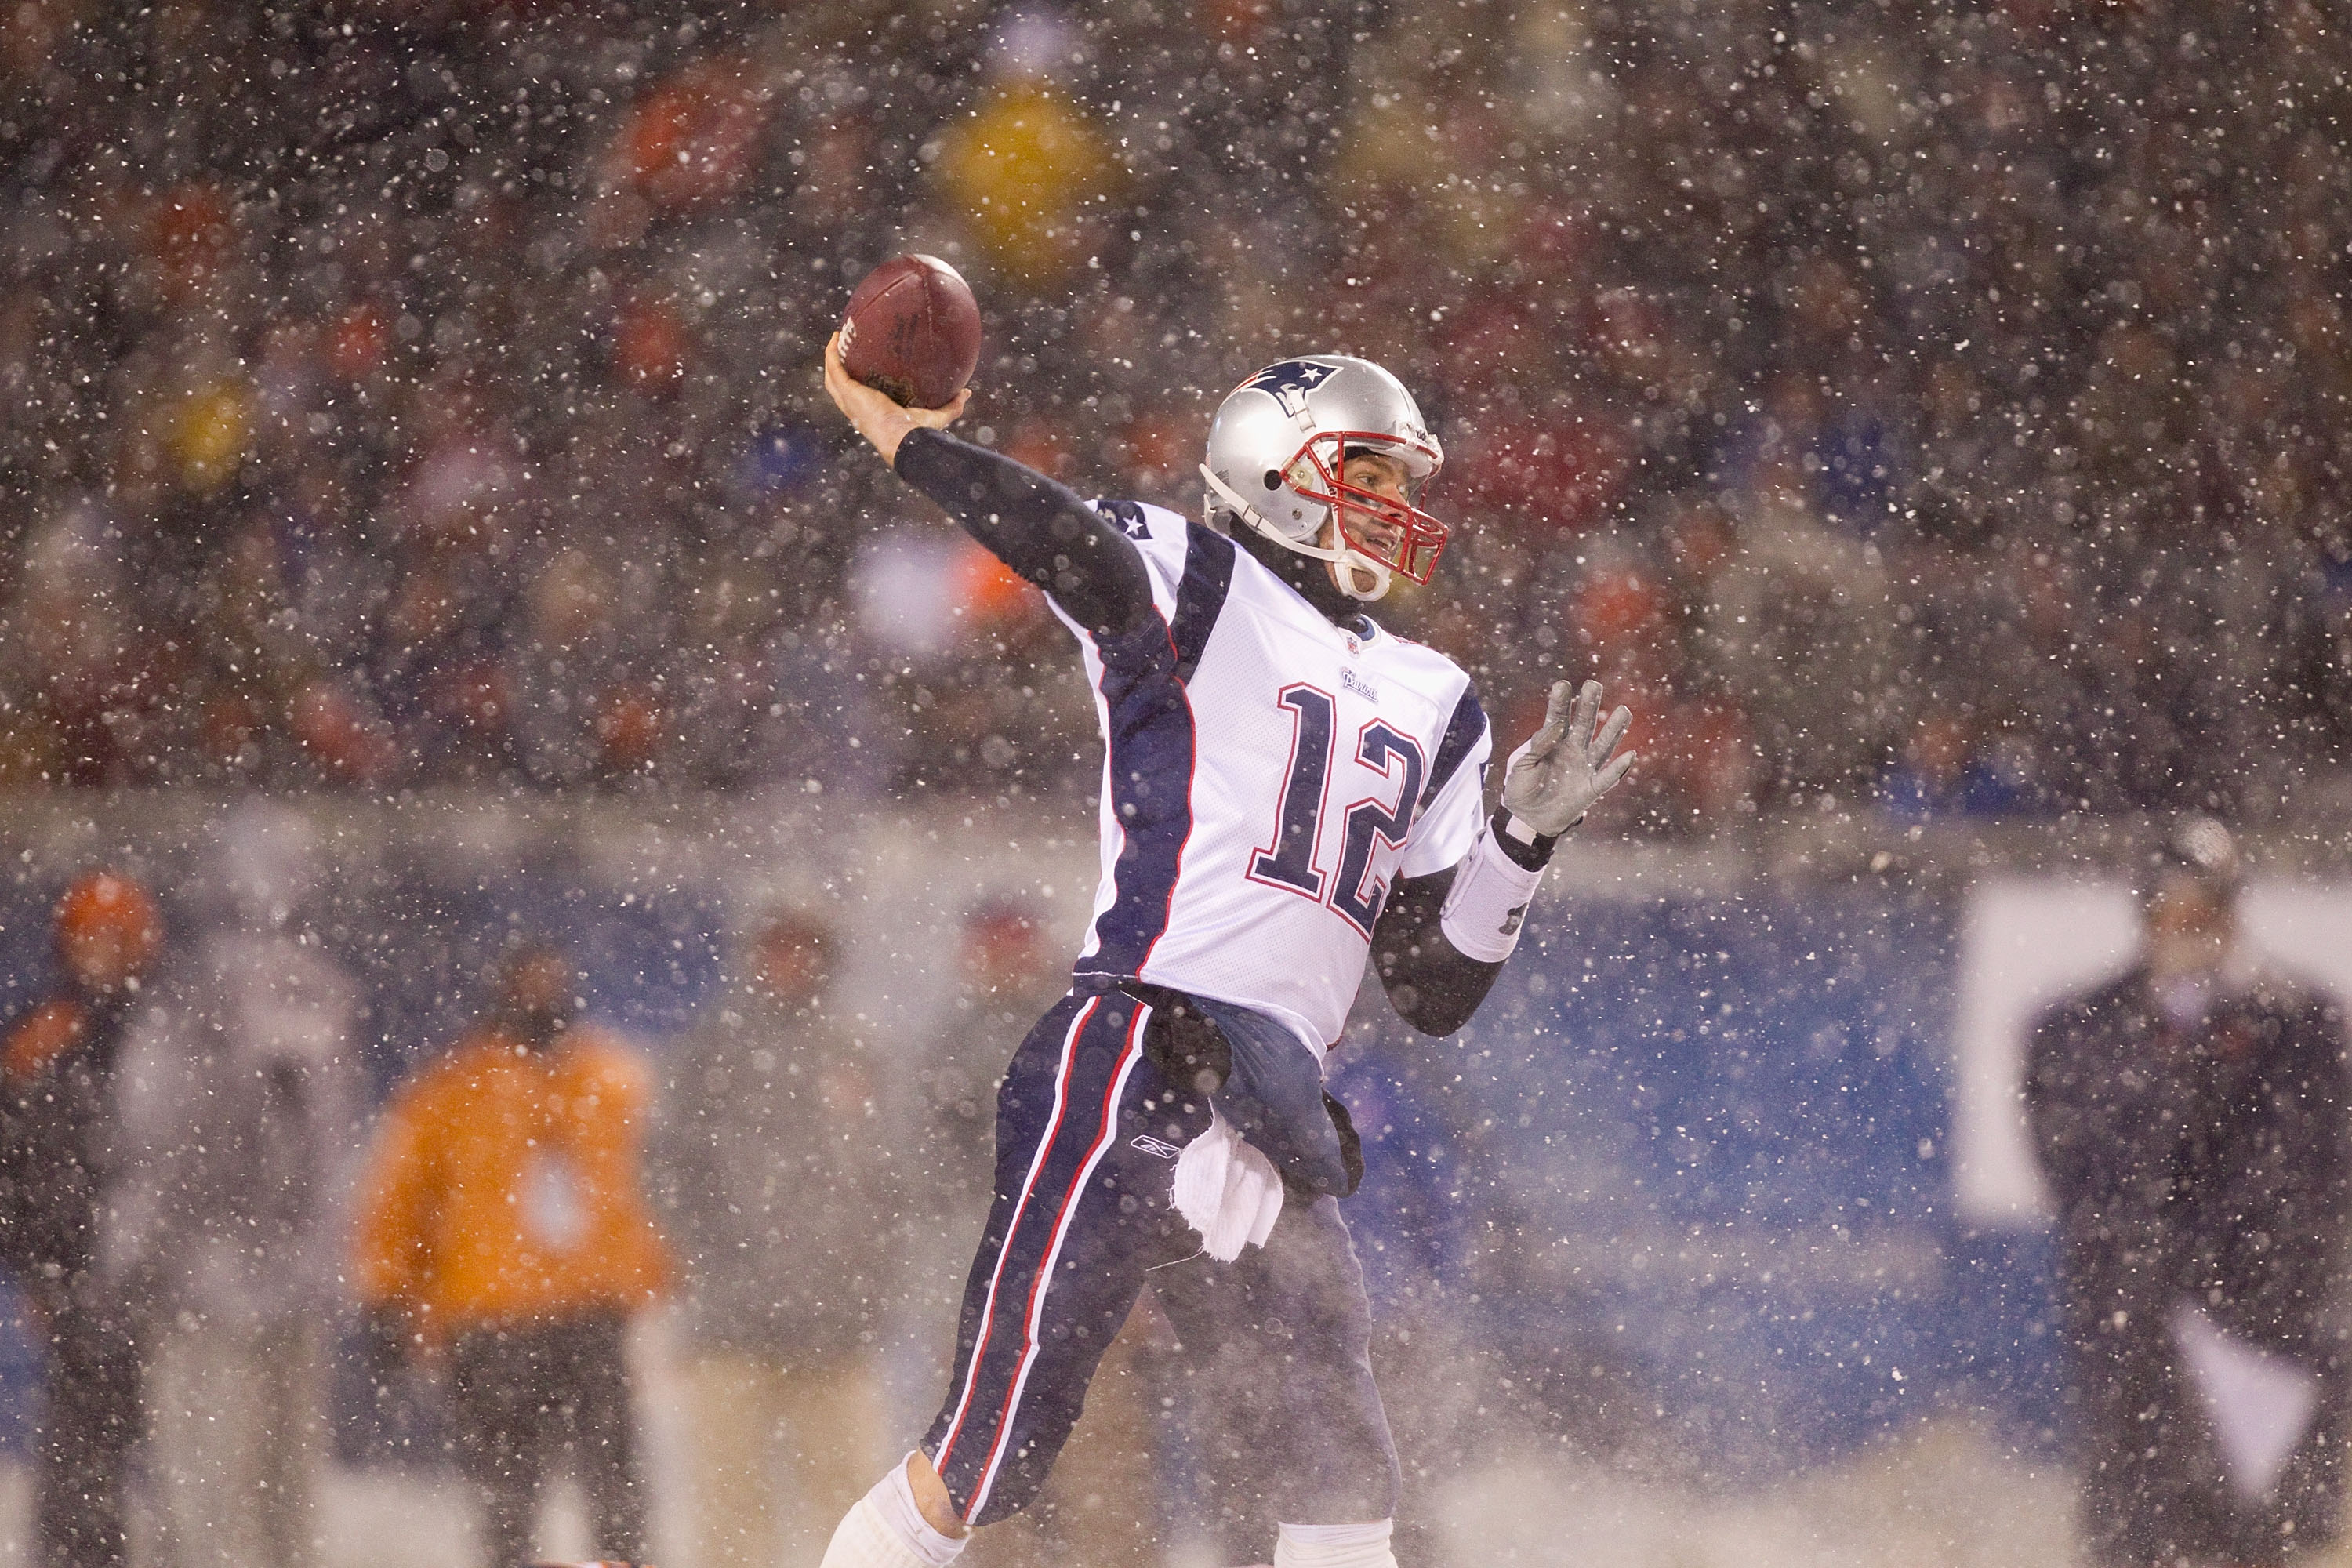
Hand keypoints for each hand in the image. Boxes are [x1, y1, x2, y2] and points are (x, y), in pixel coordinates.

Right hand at [821, 332, 971, 465]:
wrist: (903, 438)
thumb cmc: (917, 432)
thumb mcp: (936, 415)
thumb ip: (951, 405)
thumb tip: (967, 393)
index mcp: (873, 412)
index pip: (862, 395)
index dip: (859, 382)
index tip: (865, 364)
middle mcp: (857, 407)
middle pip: (841, 385)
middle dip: (840, 367)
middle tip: (845, 348)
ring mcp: (849, 399)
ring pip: (832, 377)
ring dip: (832, 358)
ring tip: (836, 340)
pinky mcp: (848, 391)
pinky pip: (834, 368)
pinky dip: (832, 354)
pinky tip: (836, 338)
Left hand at [1501, 679, 1634, 838]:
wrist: (1526, 818)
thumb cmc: (1521, 787)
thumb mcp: (1520, 764)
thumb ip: (1535, 745)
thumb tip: (1555, 726)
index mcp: (1553, 739)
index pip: (1558, 716)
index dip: (1560, 702)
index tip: (1562, 685)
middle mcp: (1573, 748)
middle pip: (1585, 723)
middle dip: (1589, 705)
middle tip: (1594, 685)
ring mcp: (1584, 767)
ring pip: (1602, 745)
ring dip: (1614, 729)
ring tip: (1623, 711)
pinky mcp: (1591, 788)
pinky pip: (1607, 778)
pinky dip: (1619, 768)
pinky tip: (1629, 755)